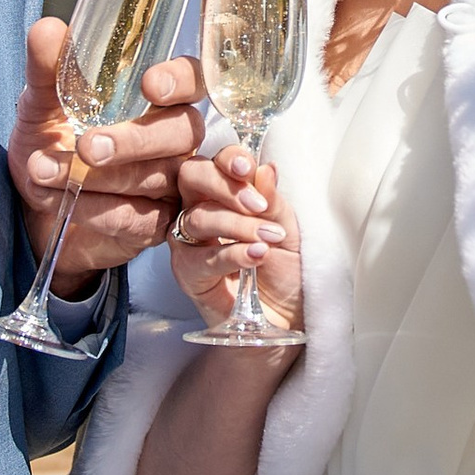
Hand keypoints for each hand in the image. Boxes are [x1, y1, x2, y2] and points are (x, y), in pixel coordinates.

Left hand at [12, 28, 203, 283]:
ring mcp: (171, 185)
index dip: (180, 81)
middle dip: (135, 140)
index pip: (193, 80)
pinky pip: (137, 219)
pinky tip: (55, 199)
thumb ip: (47, 71)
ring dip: (96, 178)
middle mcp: (175, 141)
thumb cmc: (51, 142)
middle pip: (182, 133)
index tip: (150, 85)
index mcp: (159, 100)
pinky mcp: (156, 226)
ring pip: (154, 179)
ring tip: (41, 170)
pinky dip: (93, 209)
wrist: (33, 207)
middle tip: (87, 146)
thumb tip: (47, 30)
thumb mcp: (41, 105)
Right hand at [169, 145, 303, 338]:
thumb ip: (272, 201)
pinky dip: (232, 254)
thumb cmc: (285, 268)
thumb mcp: (287, 229)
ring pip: (198, 218)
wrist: (287, 316)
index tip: (248, 169)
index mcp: (224, 191)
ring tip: (269, 237)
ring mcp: (189, 242)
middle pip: (191, 177)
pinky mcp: (187, 274)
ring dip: (237, 225)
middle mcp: (200, 209)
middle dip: (223, 185)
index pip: (215, 161)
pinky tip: (256, 255)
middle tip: (256, 204)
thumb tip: (265, 168)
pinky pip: (201, 259)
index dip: (229, 159)